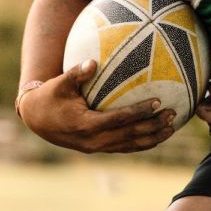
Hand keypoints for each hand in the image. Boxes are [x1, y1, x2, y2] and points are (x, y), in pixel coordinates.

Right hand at [17, 60, 176, 153]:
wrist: (38, 120)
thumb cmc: (51, 97)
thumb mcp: (60, 83)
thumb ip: (77, 73)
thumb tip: (93, 61)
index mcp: (86, 125)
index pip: (119, 119)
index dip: (139, 112)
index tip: (157, 102)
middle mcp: (94, 141)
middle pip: (130, 136)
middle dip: (153, 126)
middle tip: (172, 114)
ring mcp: (98, 148)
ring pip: (131, 145)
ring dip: (153, 138)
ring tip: (172, 127)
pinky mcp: (100, 149)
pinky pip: (126, 147)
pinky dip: (143, 143)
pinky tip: (158, 134)